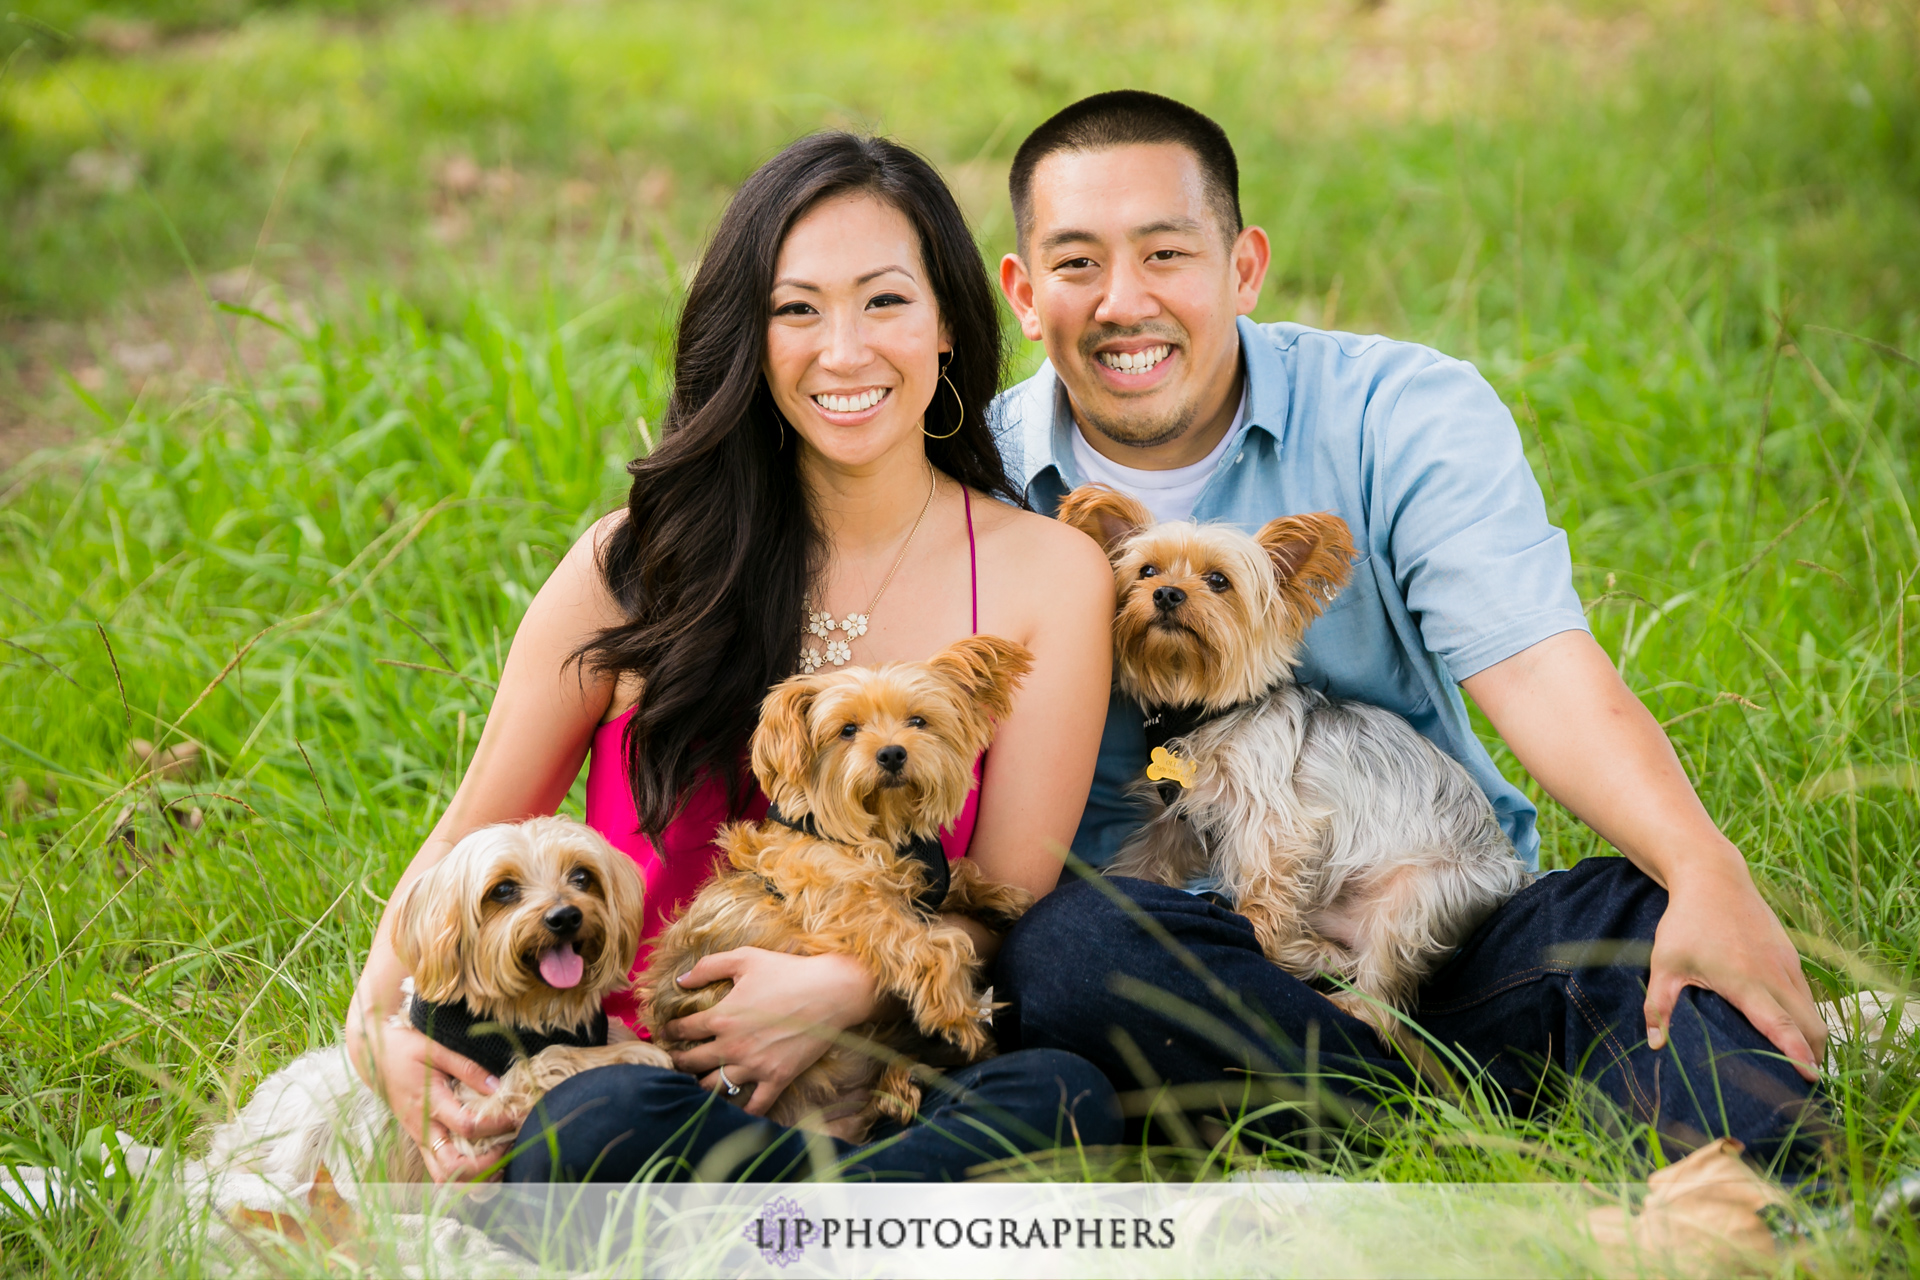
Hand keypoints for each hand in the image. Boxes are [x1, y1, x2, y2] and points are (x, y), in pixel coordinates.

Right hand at [357, 1018, 520, 1182]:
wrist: (372, 1056)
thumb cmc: (404, 1049)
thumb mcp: (436, 1050)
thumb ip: (468, 1069)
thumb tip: (498, 1088)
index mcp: (430, 1104)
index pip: (468, 1127)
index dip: (497, 1125)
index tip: (517, 1115)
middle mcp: (423, 1129)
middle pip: (453, 1168)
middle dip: (486, 1167)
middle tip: (510, 1147)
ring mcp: (420, 1138)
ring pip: (443, 1177)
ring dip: (473, 1178)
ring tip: (500, 1161)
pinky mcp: (420, 1140)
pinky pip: (439, 1168)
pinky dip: (462, 1174)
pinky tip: (484, 1163)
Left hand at [664, 948, 878, 1116]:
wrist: (831, 992)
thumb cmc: (789, 972)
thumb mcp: (746, 958)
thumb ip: (709, 967)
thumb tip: (681, 980)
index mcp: (722, 1017)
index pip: (684, 1030)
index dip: (670, 1031)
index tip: (665, 1032)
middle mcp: (733, 1046)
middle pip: (692, 1063)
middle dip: (678, 1062)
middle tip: (673, 1061)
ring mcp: (755, 1066)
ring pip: (714, 1087)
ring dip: (700, 1086)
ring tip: (694, 1084)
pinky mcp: (777, 1078)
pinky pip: (754, 1105)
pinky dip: (741, 1110)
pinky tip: (732, 1109)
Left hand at [1646, 860, 1824, 1081]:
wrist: (1713, 877)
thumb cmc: (1685, 922)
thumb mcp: (1663, 963)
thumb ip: (1658, 1006)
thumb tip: (1656, 1045)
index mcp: (1745, 981)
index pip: (1781, 1024)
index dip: (1797, 1053)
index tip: (1809, 1078)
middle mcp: (1774, 974)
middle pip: (1810, 1025)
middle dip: (1813, 1056)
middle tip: (1800, 1083)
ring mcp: (1787, 964)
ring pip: (1814, 1011)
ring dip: (1812, 1037)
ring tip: (1799, 1064)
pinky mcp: (1791, 956)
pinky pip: (1808, 995)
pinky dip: (1806, 1016)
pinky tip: (1791, 1029)